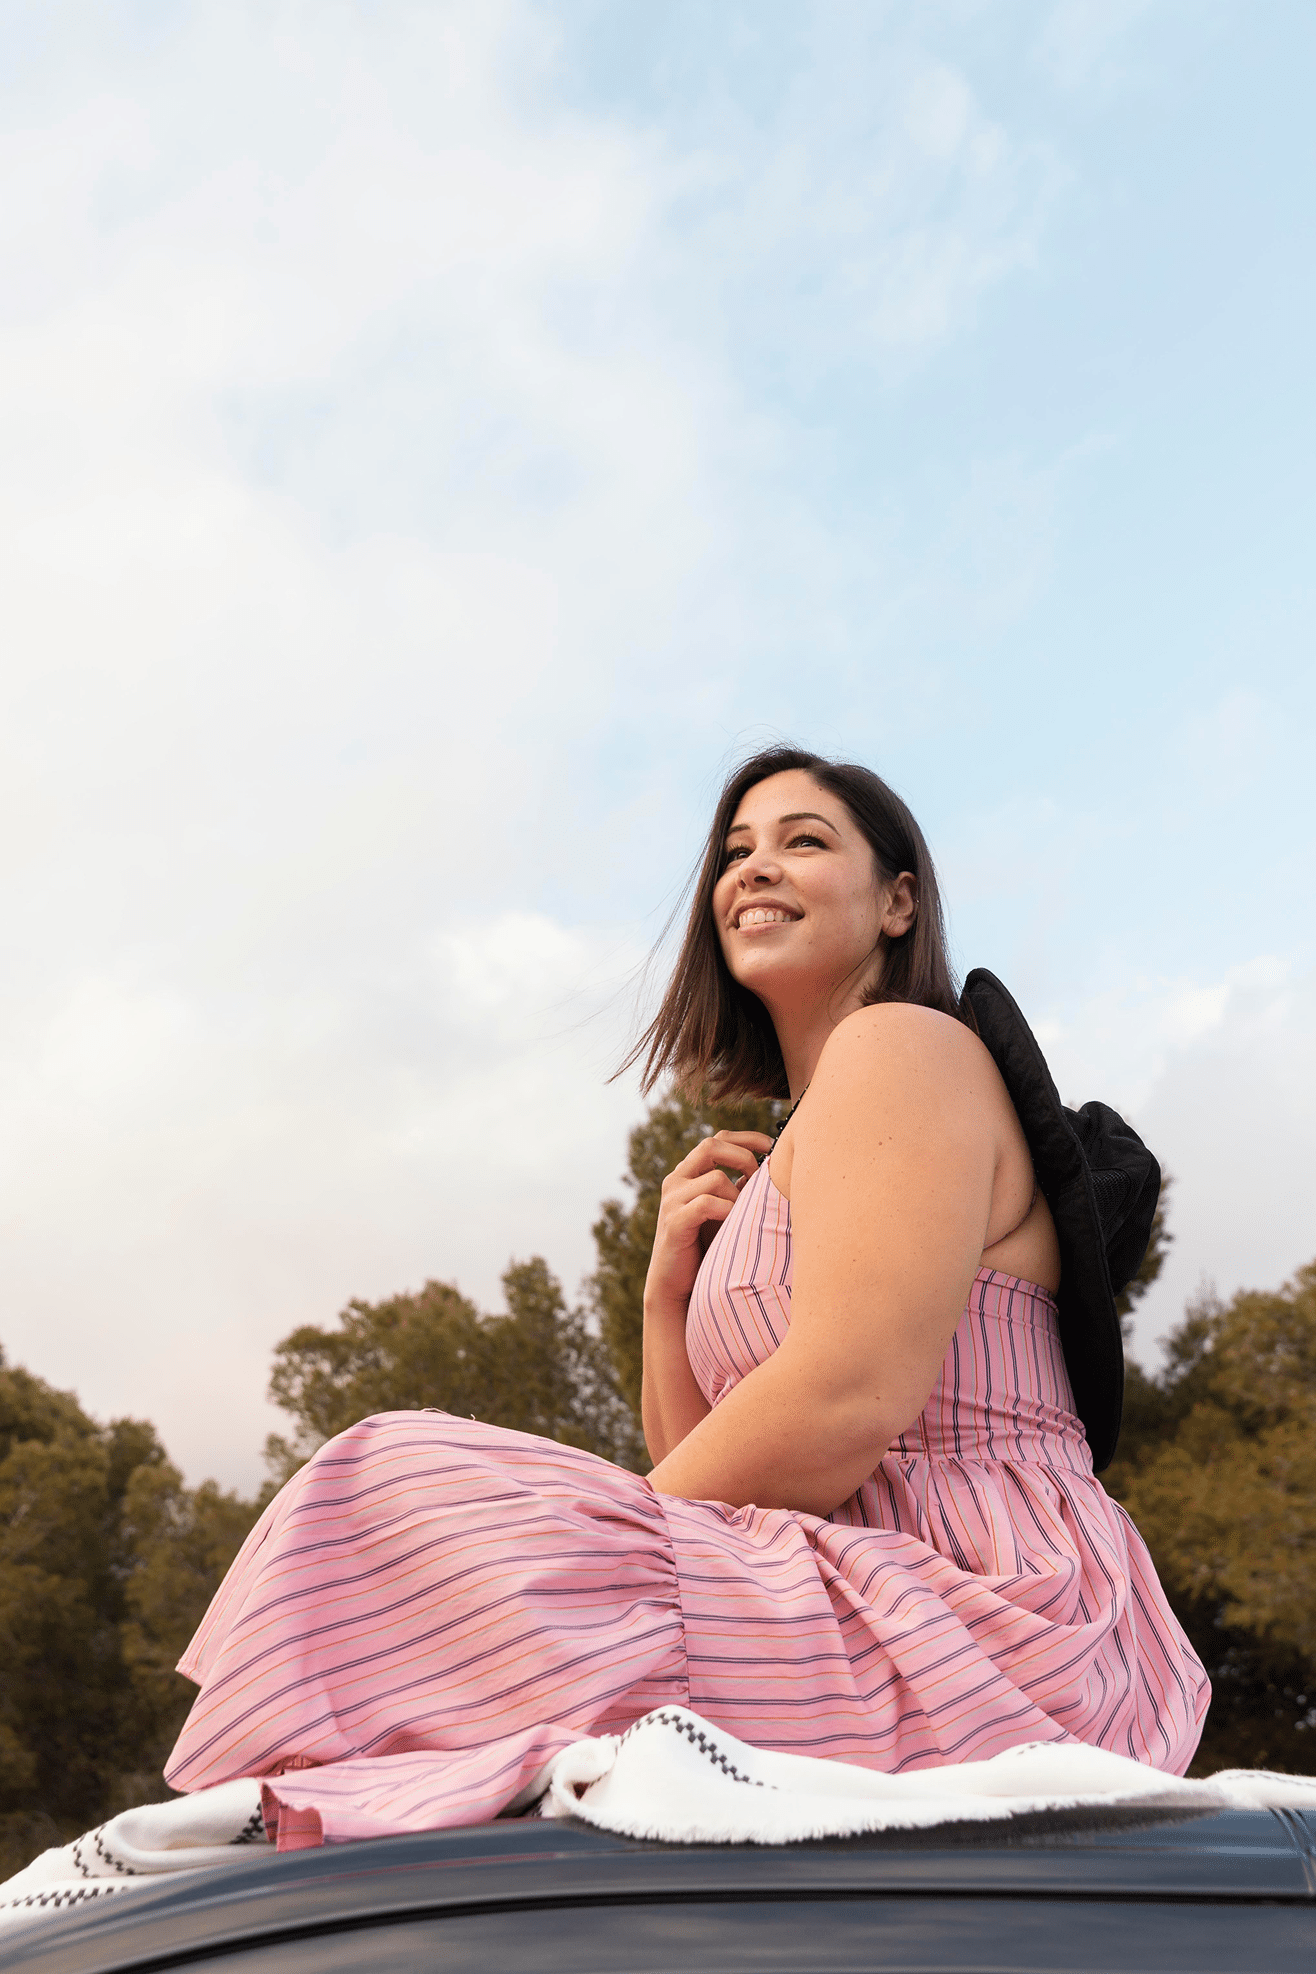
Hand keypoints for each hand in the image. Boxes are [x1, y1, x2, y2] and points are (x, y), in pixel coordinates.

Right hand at [644, 1130, 774, 1314]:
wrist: (677, 1285)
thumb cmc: (706, 1246)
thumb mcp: (725, 1210)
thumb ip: (738, 1188)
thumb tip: (769, 1167)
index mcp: (688, 1173)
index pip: (717, 1139)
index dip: (746, 1137)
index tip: (771, 1145)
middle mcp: (676, 1180)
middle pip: (711, 1145)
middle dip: (743, 1157)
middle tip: (759, 1178)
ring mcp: (672, 1200)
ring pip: (715, 1177)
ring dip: (738, 1195)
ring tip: (743, 1215)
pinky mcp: (674, 1221)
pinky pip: (707, 1203)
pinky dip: (728, 1210)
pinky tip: (733, 1224)